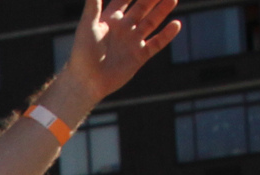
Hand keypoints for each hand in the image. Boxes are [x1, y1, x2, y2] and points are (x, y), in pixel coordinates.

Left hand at [63, 0, 178, 107]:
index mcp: (110, 20)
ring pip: (152, 22)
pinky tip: (176, 24)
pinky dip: (167, 35)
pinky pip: (156, 43)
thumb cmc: (83, 53)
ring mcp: (132, 42)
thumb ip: (93, 6)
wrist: (87, 81)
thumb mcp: (87, 25)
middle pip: (142, 8)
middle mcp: (123, 29)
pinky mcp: (139, 57)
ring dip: (162, 10)